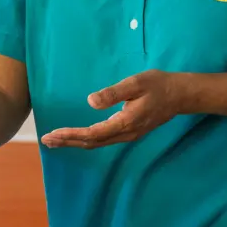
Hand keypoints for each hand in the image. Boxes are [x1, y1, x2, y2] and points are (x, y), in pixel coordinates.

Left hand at [40, 70, 189, 149]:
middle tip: (45, 140)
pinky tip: (77, 137)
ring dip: (75, 142)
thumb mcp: (136, 83)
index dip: (71, 135)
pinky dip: (86, 139)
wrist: (181, 95)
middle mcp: (125, 133)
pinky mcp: (129, 131)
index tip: (53, 134)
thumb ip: (113, 93)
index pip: (92, 133)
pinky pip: (103, 139)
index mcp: (125, 122)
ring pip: (97, 143)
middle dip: (67, 142)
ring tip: (55, 140)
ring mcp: (128, 134)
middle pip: (91, 142)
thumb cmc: (158, 85)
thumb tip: (90, 101)